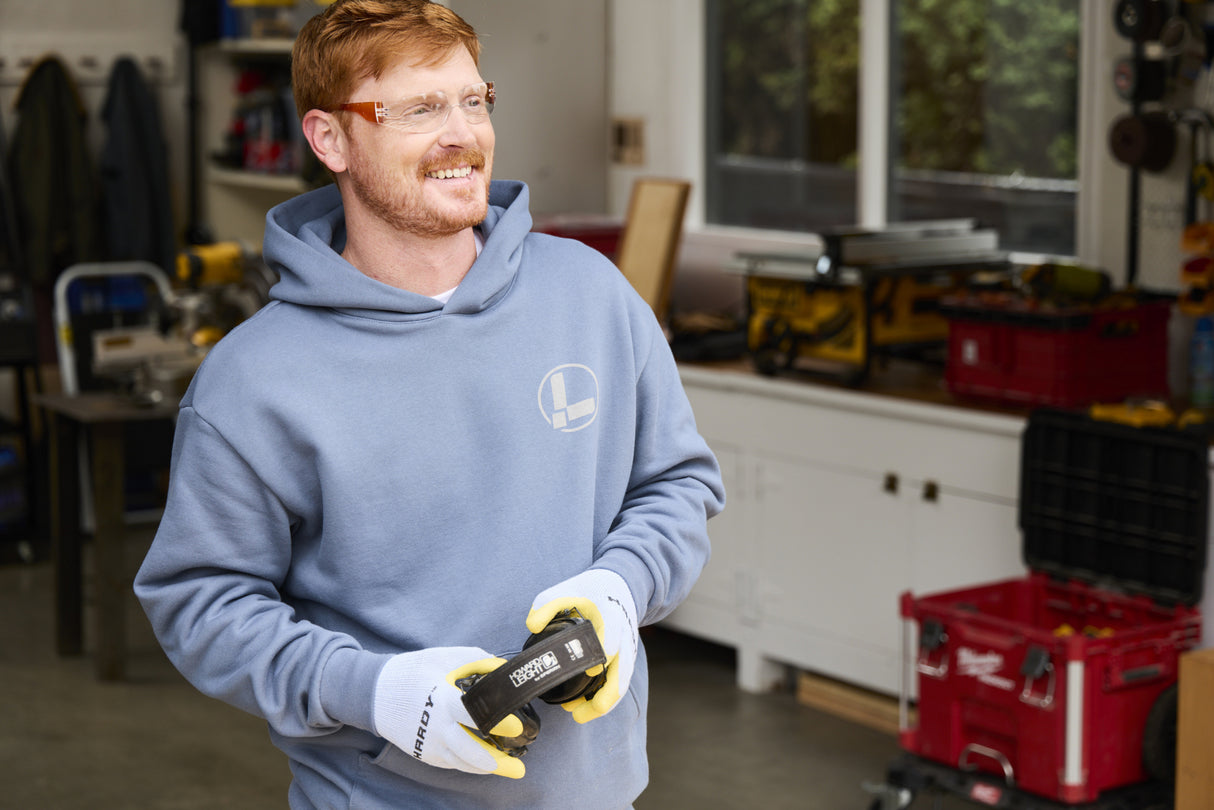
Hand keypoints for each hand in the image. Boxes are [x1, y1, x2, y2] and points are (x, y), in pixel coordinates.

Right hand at [372, 647, 525, 778]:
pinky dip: (469, 764)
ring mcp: (428, 744)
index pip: (472, 715)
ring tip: (511, 768)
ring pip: (462, 763)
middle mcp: (436, 727)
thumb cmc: (412, 672)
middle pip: (469, 751)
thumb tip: (501, 668)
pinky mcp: (424, 753)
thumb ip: (476, 660)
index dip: (496, 722)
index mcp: (442, 700)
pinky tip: (487, 762)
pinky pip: (451, 762)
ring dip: (487, 767)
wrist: (375, 693)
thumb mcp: (444, 657)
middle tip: (518, 766)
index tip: (516, 727)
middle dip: (496, 761)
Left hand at [526, 569, 638, 723]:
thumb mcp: (567, 587)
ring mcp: (627, 649)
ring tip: (577, 715)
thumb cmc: (590, 590)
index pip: (613, 626)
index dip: (609, 642)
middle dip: (606, 693)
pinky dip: (604, 699)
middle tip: (584, 710)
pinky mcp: (625, 659)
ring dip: (603, 703)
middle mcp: (623, 634)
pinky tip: (582, 707)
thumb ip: (547, 603)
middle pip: (623, 668)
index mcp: (610, 611)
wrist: (619, 587)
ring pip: (621, 683)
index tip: (599, 660)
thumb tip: (532, 627)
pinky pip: (618, 684)